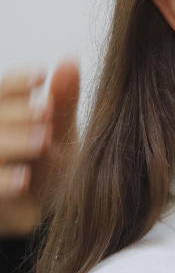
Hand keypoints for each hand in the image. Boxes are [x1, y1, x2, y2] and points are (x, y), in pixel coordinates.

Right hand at [0, 60, 79, 236]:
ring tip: (44, 141)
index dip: (18, 81)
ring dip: (13, 142)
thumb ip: (62, 99)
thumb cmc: (49, 164)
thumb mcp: (60, 130)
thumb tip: (69, 59)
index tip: (42, 74)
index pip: (2, 89)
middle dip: (18, 113)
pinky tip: (23, 180)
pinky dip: (4, 181)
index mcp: (3, 114)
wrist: (45, 213)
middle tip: (47, 112)